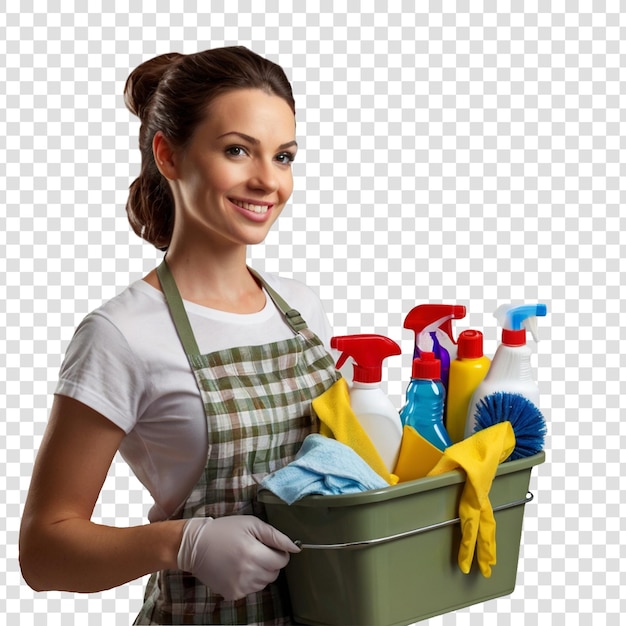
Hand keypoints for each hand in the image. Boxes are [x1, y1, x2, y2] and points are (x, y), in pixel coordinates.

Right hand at [176, 515, 299, 599]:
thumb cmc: (224, 530)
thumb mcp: (251, 524)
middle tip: (256, 550)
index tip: (269, 545)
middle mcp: (248, 573)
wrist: (195, 546)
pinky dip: (249, 580)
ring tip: (245, 558)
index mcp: (253, 553)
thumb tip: (295, 547)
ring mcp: (240, 587)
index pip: (282, 561)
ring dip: (260, 572)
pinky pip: (251, 590)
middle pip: (275, 573)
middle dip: (270, 562)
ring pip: (264, 583)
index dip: (279, 552)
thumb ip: (275, 535)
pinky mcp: (232, 594)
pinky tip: (237, 568)